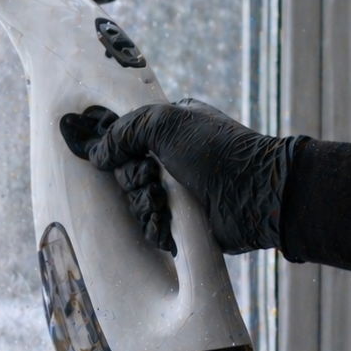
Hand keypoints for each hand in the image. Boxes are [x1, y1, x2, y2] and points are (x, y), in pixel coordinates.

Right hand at [59, 100, 305, 255]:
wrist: (255, 194)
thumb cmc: (216, 151)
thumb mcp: (166, 123)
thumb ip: (124, 131)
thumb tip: (96, 154)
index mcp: (170, 130)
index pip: (126, 139)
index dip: (118, 151)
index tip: (119, 157)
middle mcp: (172, 160)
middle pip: (127, 174)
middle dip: (134, 180)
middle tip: (152, 179)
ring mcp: (178, 192)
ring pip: (137, 203)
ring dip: (144, 205)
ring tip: (162, 204)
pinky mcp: (182, 222)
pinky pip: (152, 227)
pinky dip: (155, 227)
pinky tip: (166, 224)